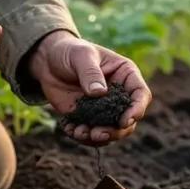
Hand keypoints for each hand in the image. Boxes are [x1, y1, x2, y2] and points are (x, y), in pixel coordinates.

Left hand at [28, 30, 150, 145]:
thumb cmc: (70, 51)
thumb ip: (90, 73)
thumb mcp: (81, 56)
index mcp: (125, 75)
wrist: (48, 61)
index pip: (141, 95)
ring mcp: (103, 109)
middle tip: (97, 133)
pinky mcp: (87, 117)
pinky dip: (82, 136)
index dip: (137, 110)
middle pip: (128, 120)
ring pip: (111, 131)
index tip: (124, 121)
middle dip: (115, 131)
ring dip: (98, 137)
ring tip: (80, 133)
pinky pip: (90, 133)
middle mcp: (119, 95)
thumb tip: (99, 93)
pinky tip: (70, 130)